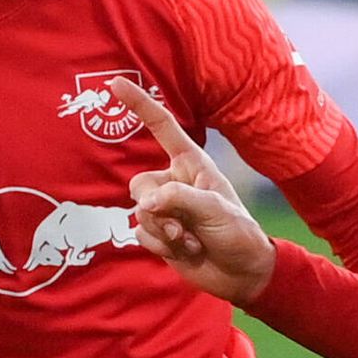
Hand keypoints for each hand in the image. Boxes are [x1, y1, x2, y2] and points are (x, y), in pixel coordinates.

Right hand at [118, 81, 275, 304]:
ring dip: (165, 233)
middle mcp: (174, 182)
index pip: (161, 127)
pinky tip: (187, 252)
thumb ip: (179, 199)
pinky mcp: (159, 234)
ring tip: (191, 242)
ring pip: (139, 213)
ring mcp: (165, 209)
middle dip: (157, 210)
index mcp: (192, 163)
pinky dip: (162, 248)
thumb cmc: (238, 233)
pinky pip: (141, 235)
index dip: (138, 104)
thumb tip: (146, 204)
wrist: (242, 274)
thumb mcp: (215, 209)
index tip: (115, 83)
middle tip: (183, 227)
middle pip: (140, 185)